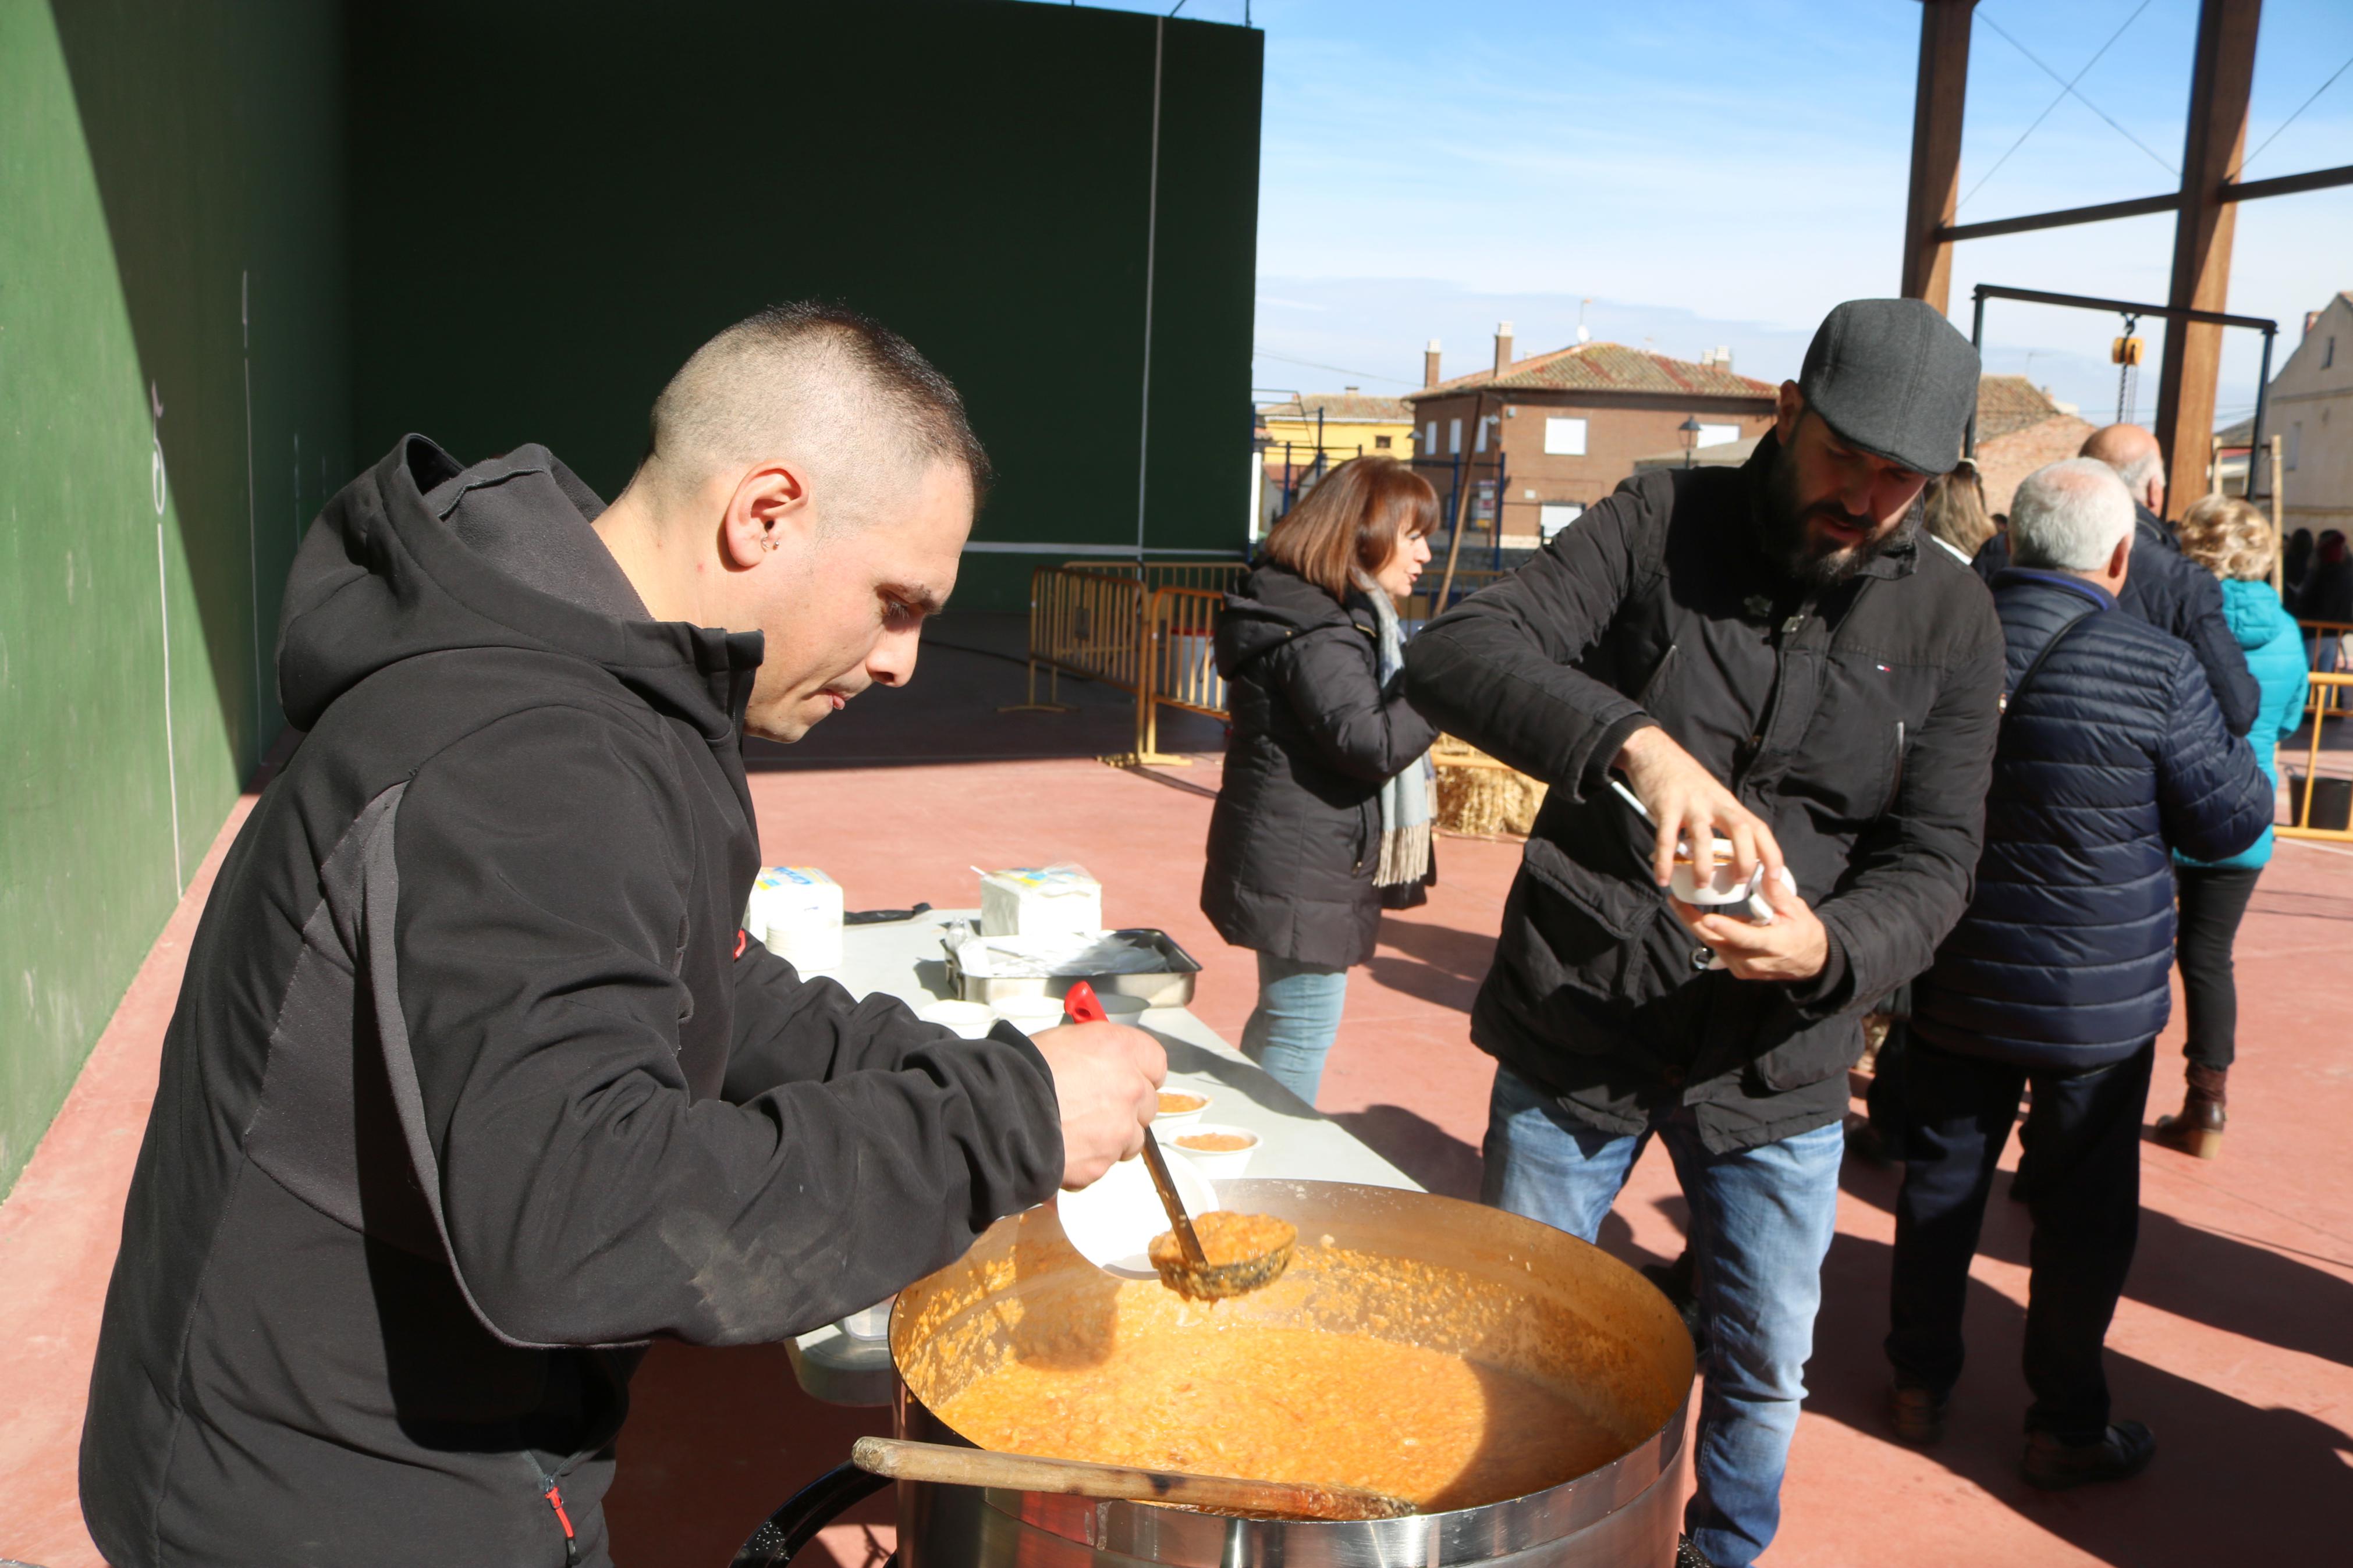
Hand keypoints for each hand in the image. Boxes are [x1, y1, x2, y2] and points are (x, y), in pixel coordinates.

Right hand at [1029, 1021, 1165, 1188]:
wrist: (1001, 1112)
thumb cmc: (1023, 1071)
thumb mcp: (1064, 1040)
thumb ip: (1095, 1052)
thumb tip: (1100, 1060)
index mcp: (1121, 1050)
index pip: (1155, 1062)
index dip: (1140, 1071)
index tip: (1129, 1076)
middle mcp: (1130, 1089)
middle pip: (1146, 1103)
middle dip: (1127, 1108)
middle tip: (1096, 1107)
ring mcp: (1120, 1130)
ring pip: (1130, 1139)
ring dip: (1111, 1138)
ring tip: (1074, 1130)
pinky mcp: (1103, 1163)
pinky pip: (1103, 1164)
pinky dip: (1088, 1160)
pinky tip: (1063, 1147)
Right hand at [1615, 725, 1783, 890]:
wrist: (1653, 751)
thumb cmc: (1683, 779)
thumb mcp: (1710, 797)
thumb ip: (1719, 820)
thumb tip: (1725, 855)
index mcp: (1728, 803)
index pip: (1758, 828)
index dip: (1771, 853)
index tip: (1774, 877)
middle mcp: (1714, 803)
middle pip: (1741, 830)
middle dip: (1745, 859)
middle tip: (1738, 882)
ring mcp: (1690, 804)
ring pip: (1703, 836)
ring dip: (1704, 864)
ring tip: (1701, 884)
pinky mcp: (1665, 806)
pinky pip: (1666, 838)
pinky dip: (1665, 861)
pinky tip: (1662, 878)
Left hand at [1673, 872, 1828, 982]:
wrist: (1811, 963)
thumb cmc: (1805, 933)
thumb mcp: (1796, 910)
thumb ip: (1777, 893)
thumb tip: (1764, 870)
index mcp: (1772, 944)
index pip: (1745, 937)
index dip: (1725, 928)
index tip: (1707, 918)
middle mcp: (1754, 960)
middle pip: (1718, 942)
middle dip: (1694, 922)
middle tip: (1675, 902)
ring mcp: (1744, 968)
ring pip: (1714, 945)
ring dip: (1698, 926)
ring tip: (1682, 904)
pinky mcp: (1738, 970)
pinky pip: (1718, 950)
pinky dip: (1709, 933)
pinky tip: (1700, 918)